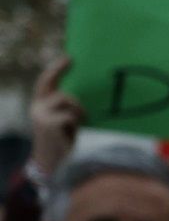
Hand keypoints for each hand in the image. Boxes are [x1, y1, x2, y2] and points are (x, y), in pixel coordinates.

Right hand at [28, 58, 82, 175]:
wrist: (52, 161)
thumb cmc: (61, 139)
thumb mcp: (63, 119)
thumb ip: (65, 106)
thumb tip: (80, 93)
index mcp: (40, 104)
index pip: (46, 82)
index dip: (57, 69)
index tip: (69, 58)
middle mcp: (37, 107)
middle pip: (58, 91)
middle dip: (69, 91)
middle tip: (78, 94)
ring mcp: (41, 115)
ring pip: (66, 102)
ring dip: (77, 113)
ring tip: (76, 126)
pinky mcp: (48, 124)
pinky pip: (69, 116)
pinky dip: (75, 123)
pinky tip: (71, 133)